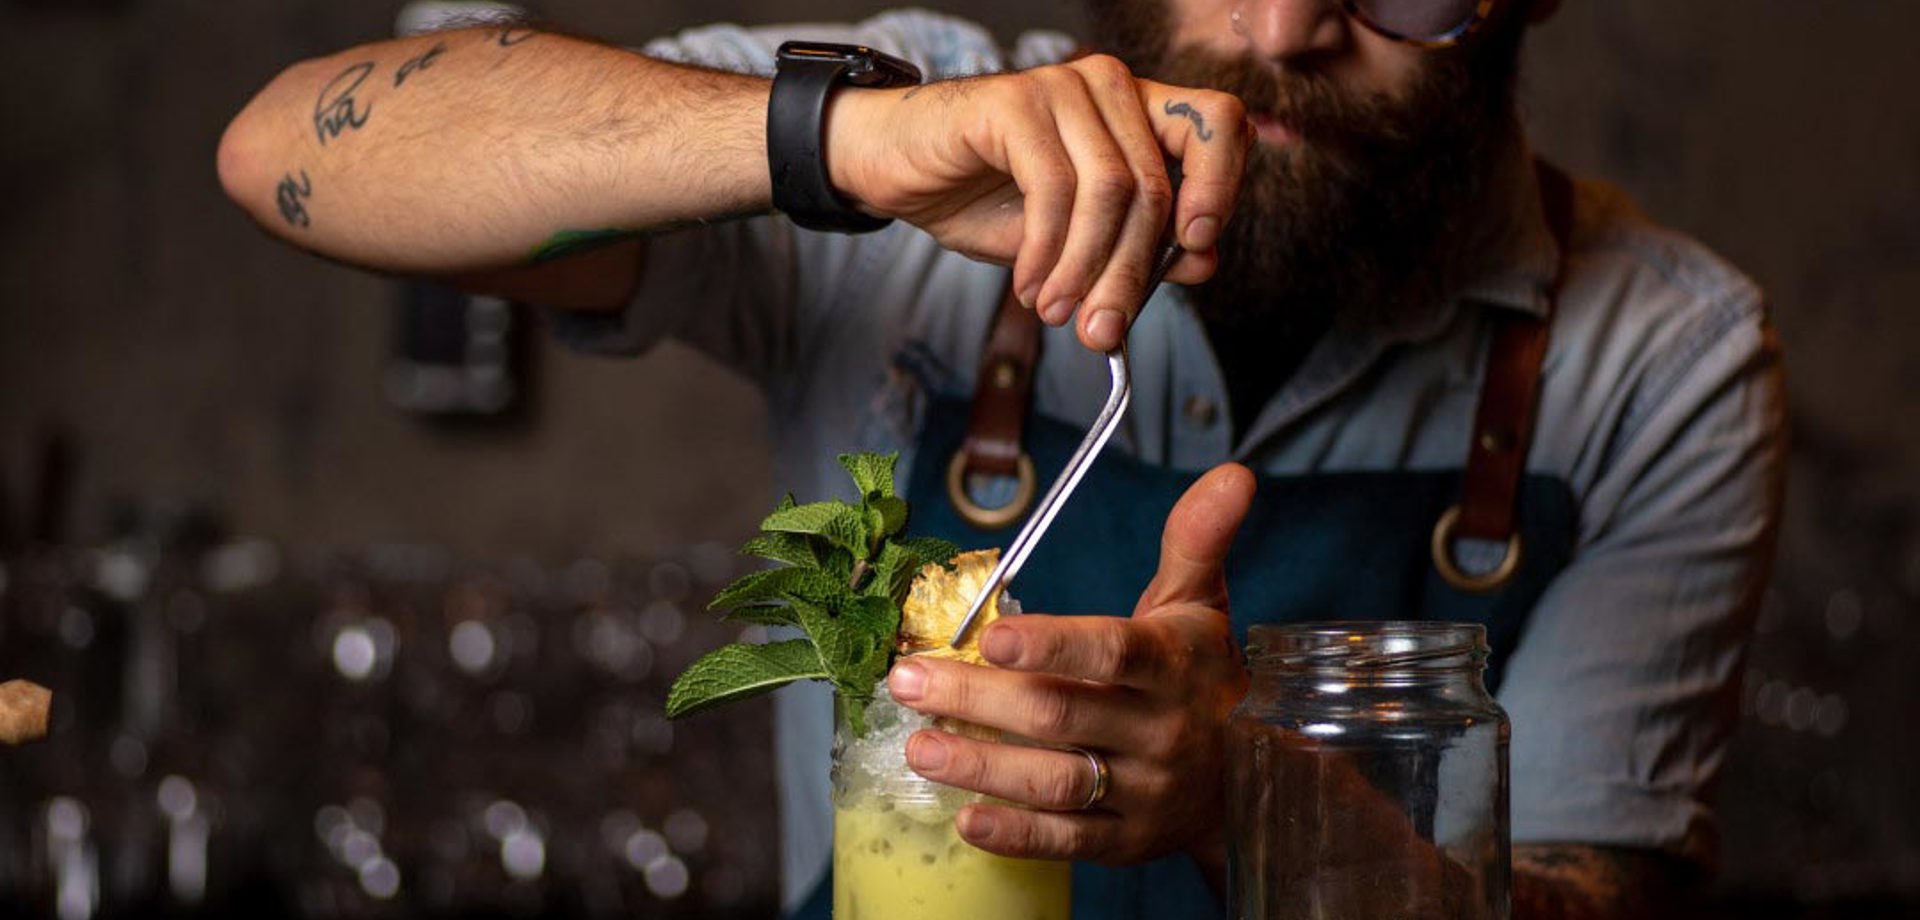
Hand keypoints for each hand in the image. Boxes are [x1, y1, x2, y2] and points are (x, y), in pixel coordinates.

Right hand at [827, 55, 1250, 351]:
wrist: (896, 169)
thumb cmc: (984, 196)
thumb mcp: (1073, 239)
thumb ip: (1137, 246)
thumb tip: (1203, 264)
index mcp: (1138, 111)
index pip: (1221, 127)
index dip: (1223, 186)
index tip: (1197, 248)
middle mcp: (1110, 87)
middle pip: (1158, 183)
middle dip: (1132, 273)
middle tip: (1103, 330)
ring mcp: (1064, 87)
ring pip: (1112, 191)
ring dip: (1086, 270)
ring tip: (1057, 312)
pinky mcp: (1016, 102)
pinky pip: (1056, 189)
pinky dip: (1047, 252)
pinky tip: (1028, 284)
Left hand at [884, 464, 1256, 865]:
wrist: (1250, 775)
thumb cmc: (1202, 674)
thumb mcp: (1201, 603)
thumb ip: (1197, 539)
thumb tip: (1231, 475)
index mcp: (1172, 665)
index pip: (1111, 653)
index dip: (1052, 646)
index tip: (990, 635)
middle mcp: (1159, 731)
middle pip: (1061, 716)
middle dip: (978, 699)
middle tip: (907, 681)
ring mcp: (1143, 791)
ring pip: (1056, 782)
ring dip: (982, 767)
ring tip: (918, 748)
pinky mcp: (1127, 840)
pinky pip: (1068, 840)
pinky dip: (1016, 834)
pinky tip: (966, 819)